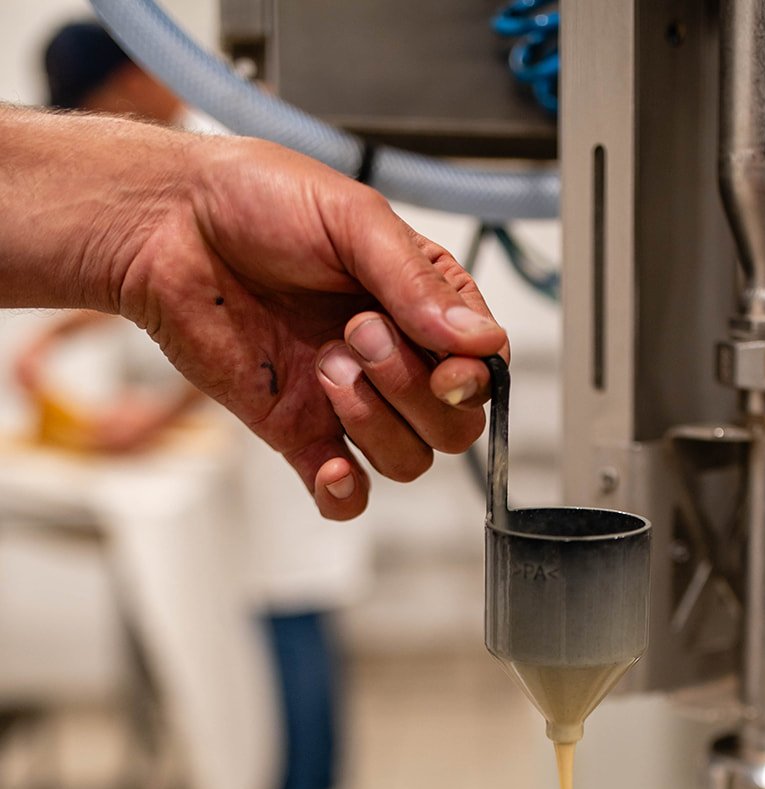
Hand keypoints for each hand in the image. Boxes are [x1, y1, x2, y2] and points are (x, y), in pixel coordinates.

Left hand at [0, 110, 507, 518]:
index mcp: (419, 302)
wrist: (165, 226)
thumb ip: (419, 284)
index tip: (446, 362)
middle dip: (413, 390)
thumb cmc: (255, 200)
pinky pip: (346, 494)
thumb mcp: (353, 219)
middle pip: (453, 426)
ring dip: (375, 425)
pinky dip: (346, 492)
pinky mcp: (298, 432)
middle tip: (356, 333)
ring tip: (323, 364)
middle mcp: (391, 357)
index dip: (470, 378)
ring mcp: (347, 401)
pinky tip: (332, 464)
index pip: (481, 367)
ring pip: (408, 461)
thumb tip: (482, 342)